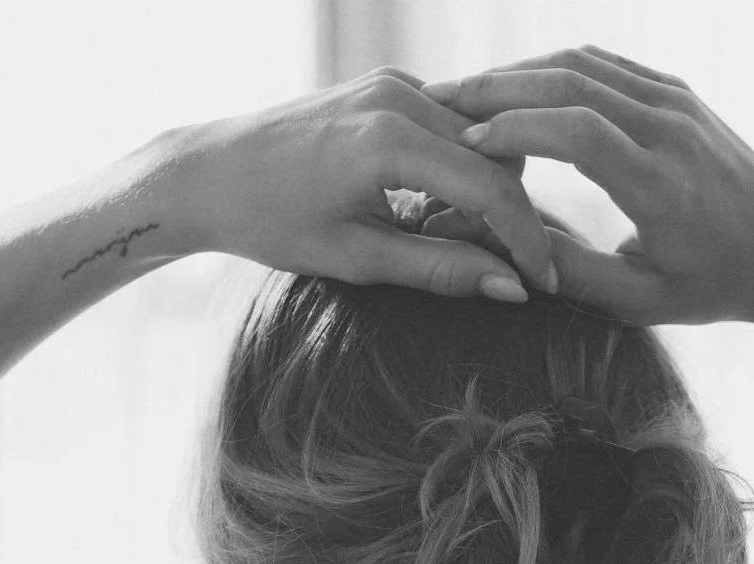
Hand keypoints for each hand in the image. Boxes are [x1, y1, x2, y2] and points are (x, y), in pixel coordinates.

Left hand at [163, 69, 557, 300]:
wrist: (210, 173)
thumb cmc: (272, 221)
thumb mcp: (358, 258)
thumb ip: (440, 269)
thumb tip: (510, 289)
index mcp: (390, 139)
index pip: (493, 187)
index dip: (526, 240)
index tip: (543, 284)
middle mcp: (398, 95)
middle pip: (498, 157)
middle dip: (514, 216)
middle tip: (510, 273)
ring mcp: (392, 83)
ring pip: (480, 139)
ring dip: (489, 191)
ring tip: (468, 246)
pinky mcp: (385, 86)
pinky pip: (450, 127)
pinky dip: (461, 168)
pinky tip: (438, 210)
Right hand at [420, 44, 753, 327]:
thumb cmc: (711, 284)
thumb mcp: (640, 301)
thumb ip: (575, 275)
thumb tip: (509, 253)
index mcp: (662, 187)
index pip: (581, 134)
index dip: (519, 130)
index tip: (469, 142)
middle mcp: (670, 132)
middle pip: (573, 84)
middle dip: (499, 87)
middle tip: (440, 99)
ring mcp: (675, 102)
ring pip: (583, 64)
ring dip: (518, 72)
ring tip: (465, 91)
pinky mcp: (674, 91)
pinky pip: (603, 65)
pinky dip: (551, 69)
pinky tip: (513, 87)